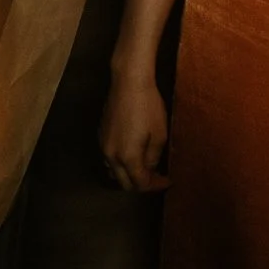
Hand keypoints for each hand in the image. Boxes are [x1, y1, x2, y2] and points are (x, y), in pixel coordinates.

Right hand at [99, 73, 169, 191]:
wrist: (129, 82)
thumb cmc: (148, 106)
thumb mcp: (159, 134)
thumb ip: (153, 157)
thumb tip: (150, 169)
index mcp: (127, 157)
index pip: (140, 184)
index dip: (155, 185)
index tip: (167, 180)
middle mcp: (111, 156)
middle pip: (124, 183)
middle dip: (141, 184)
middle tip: (157, 177)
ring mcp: (103, 145)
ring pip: (114, 171)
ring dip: (129, 174)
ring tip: (145, 167)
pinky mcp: (100, 135)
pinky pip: (109, 158)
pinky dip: (121, 163)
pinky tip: (133, 153)